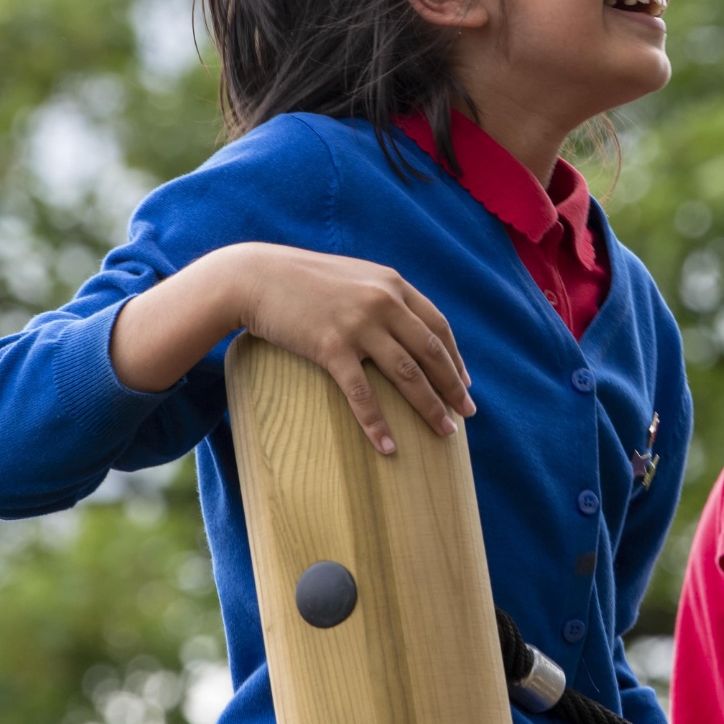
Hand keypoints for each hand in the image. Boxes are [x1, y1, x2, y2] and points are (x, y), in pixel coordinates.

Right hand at [231, 245, 474, 453]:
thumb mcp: (354, 278)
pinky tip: (390, 447)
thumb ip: (381, 296)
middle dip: (453, 388)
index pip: (438, 327)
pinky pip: (362, 393)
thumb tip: (405, 327)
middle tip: (467, 416)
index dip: (455, 359)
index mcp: (392, 285)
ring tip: (446, 433)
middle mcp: (383, 302)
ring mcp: (358, 324)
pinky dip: (378, 424)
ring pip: (407, 374)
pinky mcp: (331, 347)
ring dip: (430, 408)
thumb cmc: (303, 281)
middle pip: (430, 353)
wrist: (255, 277)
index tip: (465, 385)